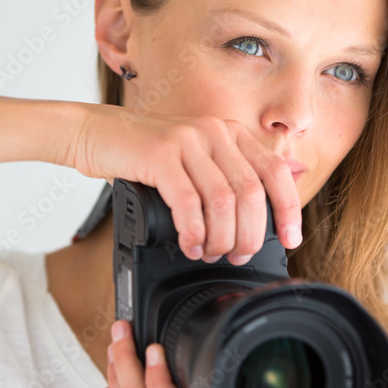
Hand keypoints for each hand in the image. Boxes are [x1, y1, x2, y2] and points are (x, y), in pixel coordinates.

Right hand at [71, 104, 302, 264]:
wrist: (97, 133)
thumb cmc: (146, 154)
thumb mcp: (196, 158)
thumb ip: (233, 171)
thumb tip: (283, 186)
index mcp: (230, 133)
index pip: (273, 172)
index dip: (287, 209)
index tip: (290, 240)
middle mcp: (213, 132)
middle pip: (249, 193)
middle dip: (248, 235)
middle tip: (236, 256)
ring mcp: (187, 140)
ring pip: (222, 201)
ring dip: (220, 238)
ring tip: (209, 253)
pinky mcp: (159, 153)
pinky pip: (187, 202)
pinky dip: (192, 232)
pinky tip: (189, 245)